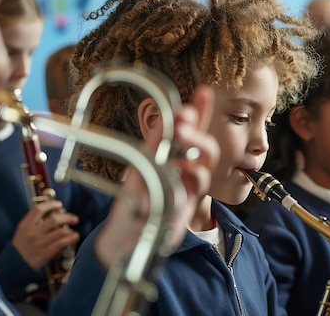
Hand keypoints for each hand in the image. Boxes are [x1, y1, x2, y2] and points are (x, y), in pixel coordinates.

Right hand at [12, 200, 79, 269]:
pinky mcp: (45, 253)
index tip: (60, 205)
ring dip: (71, 230)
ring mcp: (39, 243)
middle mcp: (32, 233)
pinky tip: (75, 237)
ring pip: (61, 232)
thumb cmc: (22, 245)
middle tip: (75, 219)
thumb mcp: (23, 230)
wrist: (15, 264)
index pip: (38, 209)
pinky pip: (62, 243)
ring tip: (73, 231)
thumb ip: (35, 221)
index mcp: (25, 225)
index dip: (51, 204)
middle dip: (68, 217)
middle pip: (54, 220)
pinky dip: (71, 238)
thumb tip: (57, 211)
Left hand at [95, 86, 218, 269]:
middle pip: (205, 147)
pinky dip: (190, 175)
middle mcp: (186, 171)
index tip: (203, 92)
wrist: (124, 237)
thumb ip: (154, 142)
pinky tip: (179, 166)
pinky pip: (195, 188)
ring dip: (195, 147)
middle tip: (183, 117)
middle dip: (196, 130)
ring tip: (180, 133)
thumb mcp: (139, 165)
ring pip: (204, 166)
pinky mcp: (185, 207)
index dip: (201, 112)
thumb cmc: (133, 200)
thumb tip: (164, 113)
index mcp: (175, 157)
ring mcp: (188, 190)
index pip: (193, 131)